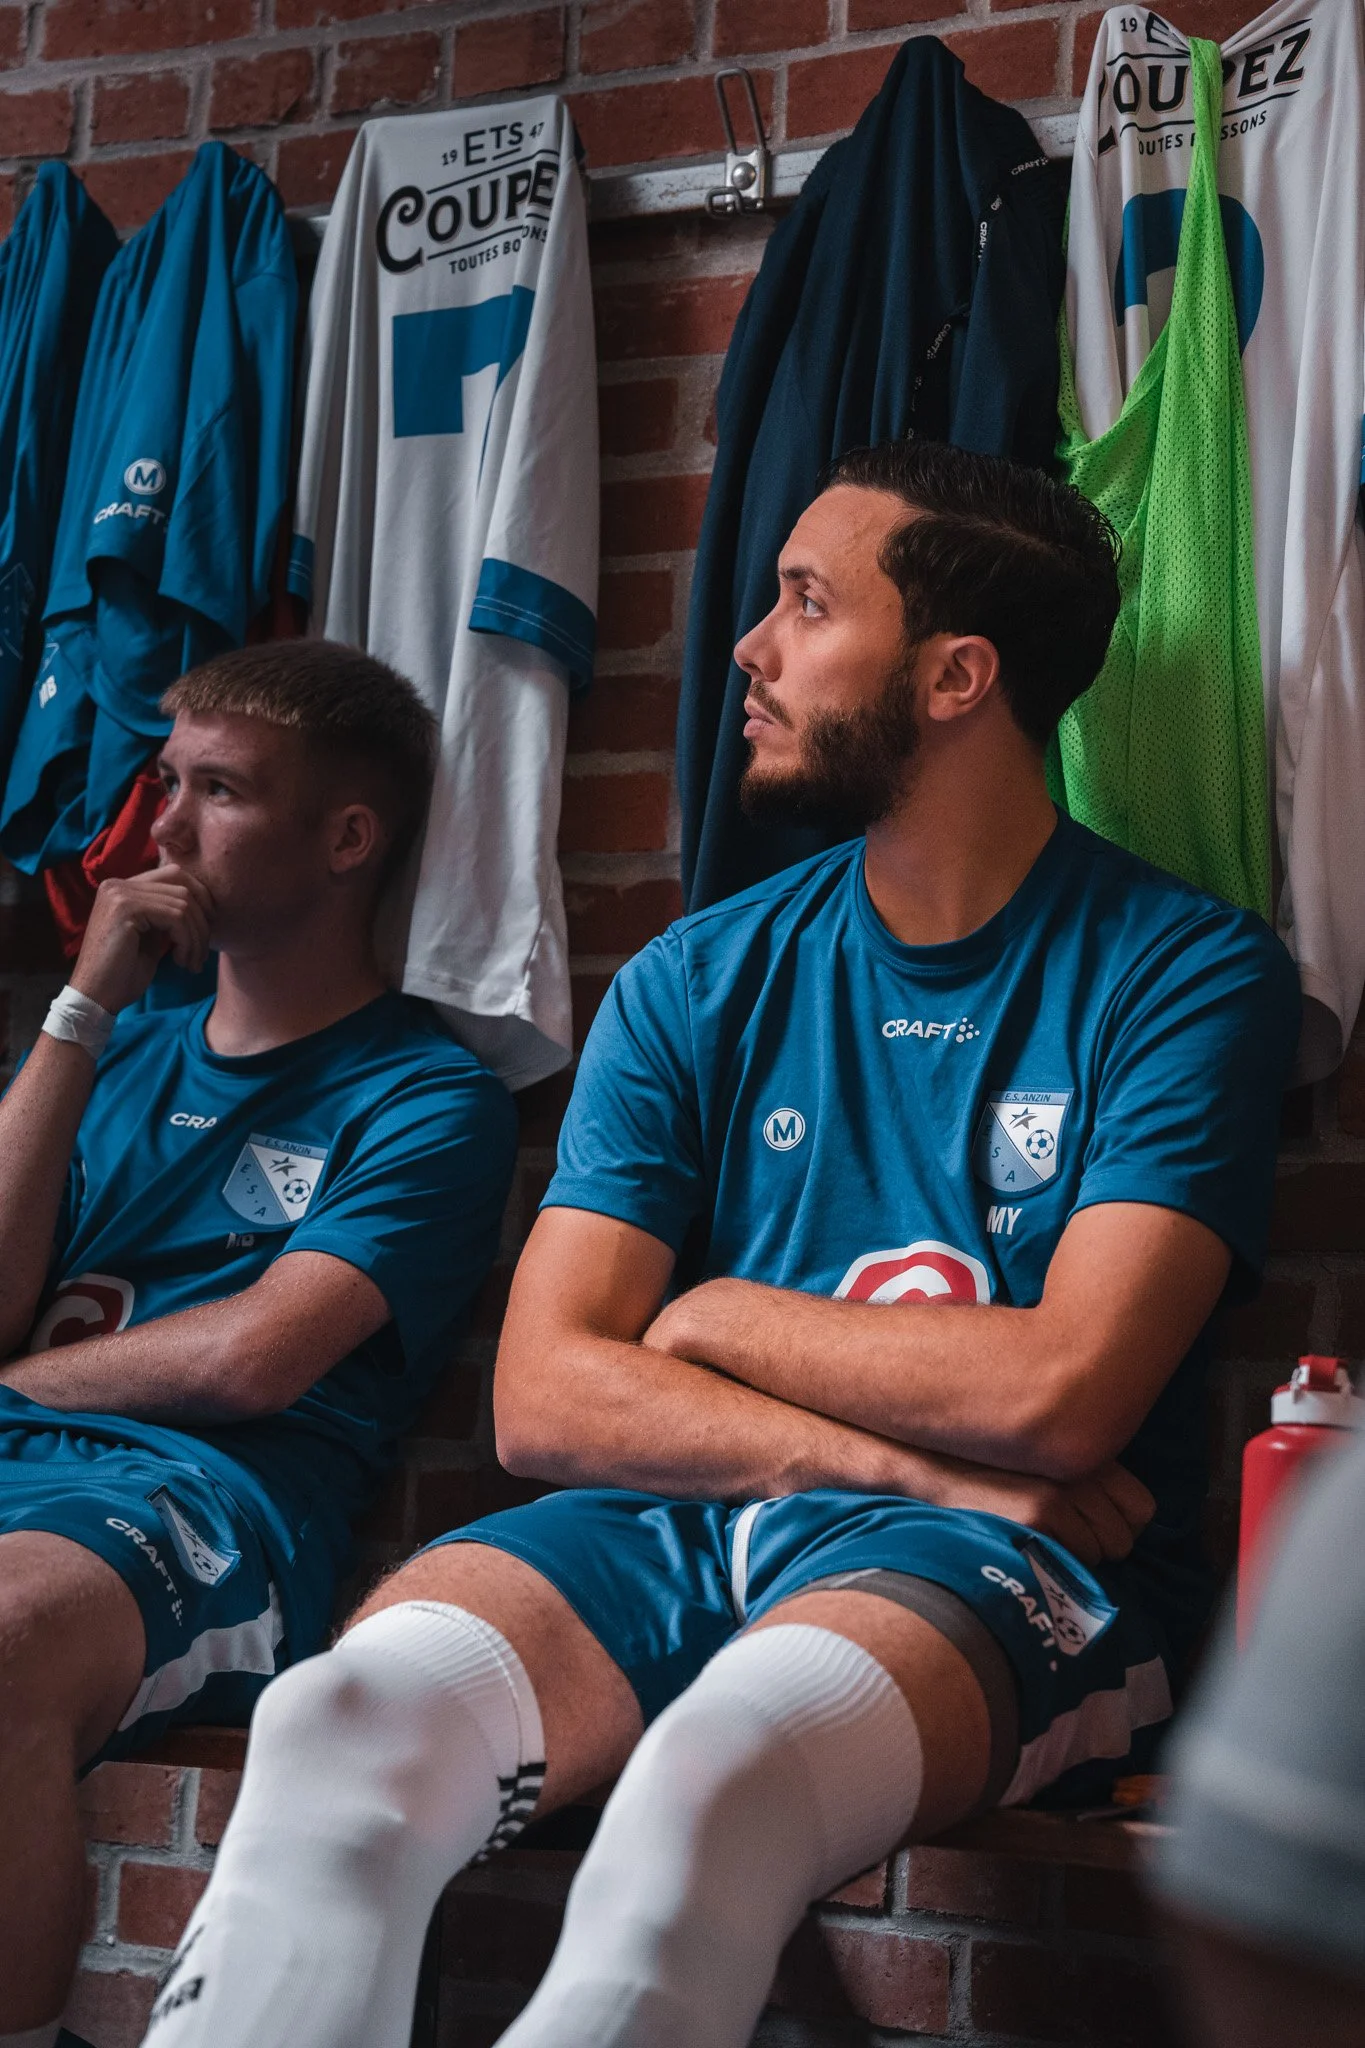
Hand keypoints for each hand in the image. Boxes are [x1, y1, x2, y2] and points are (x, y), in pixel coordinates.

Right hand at [70, 865, 212, 1013]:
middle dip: (201, 921)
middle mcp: (118, 884)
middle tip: (202, 952)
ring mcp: (119, 893)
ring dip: (196, 937)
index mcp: (122, 887)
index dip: (200, 898)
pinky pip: (176, 917)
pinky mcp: (125, 908)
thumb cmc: (123, 973)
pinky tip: (180, 961)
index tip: (207, 927)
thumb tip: (203, 904)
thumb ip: (167, 914)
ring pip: (183, 904)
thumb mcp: (150, 936)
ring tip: (192, 962)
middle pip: (182, 887)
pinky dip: (187, 941)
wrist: (96, 997)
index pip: (174, 874)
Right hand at [921, 1457, 1155, 1568]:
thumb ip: (1087, 1481)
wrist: (937, 1468)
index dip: (1122, 1526)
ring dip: (1079, 1556)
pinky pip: (1076, 1560)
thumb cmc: (993, 1472)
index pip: (1143, 1508)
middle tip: (1063, 1537)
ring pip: (1103, 1552)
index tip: (1096, 1528)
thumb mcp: (1047, 1460)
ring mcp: (1064, 1491)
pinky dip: (1059, 1564)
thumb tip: (1122, 1529)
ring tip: (1044, 1540)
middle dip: (1099, 1545)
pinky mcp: (1041, 1514)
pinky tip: (1031, 1545)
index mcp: (1089, 1453)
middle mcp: (1083, 1468)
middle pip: (1124, 1538)